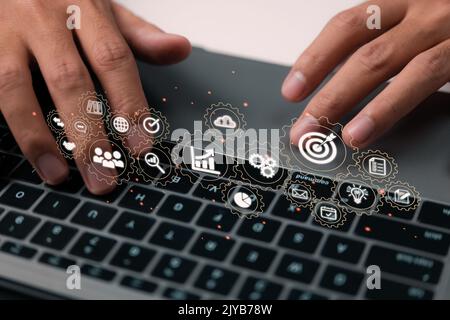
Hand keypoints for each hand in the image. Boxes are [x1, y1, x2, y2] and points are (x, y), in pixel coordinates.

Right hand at [0, 0, 190, 193]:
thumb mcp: (103, 8)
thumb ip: (139, 35)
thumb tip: (181, 50)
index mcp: (85, 8)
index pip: (113, 60)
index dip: (129, 104)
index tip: (141, 146)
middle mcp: (45, 18)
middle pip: (70, 80)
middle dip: (88, 135)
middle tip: (103, 177)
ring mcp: (5, 32)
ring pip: (18, 88)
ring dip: (38, 137)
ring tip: (57, 174)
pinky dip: (10, 122)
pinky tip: (27, 152)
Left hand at [282, 0, 449, 147]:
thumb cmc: (447, 13)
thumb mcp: (413, 14)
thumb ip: (383, 40)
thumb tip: (338, 80)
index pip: (347, 26)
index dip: (316, 59)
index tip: (292, 89)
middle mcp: (430, 8)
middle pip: (370, 54)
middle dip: (333, 96)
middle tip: (306, 129)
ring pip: (411, 70)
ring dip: (376, 108)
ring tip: (350, 137)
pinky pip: (443, 78)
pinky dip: (416, 104)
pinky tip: (395, 125)